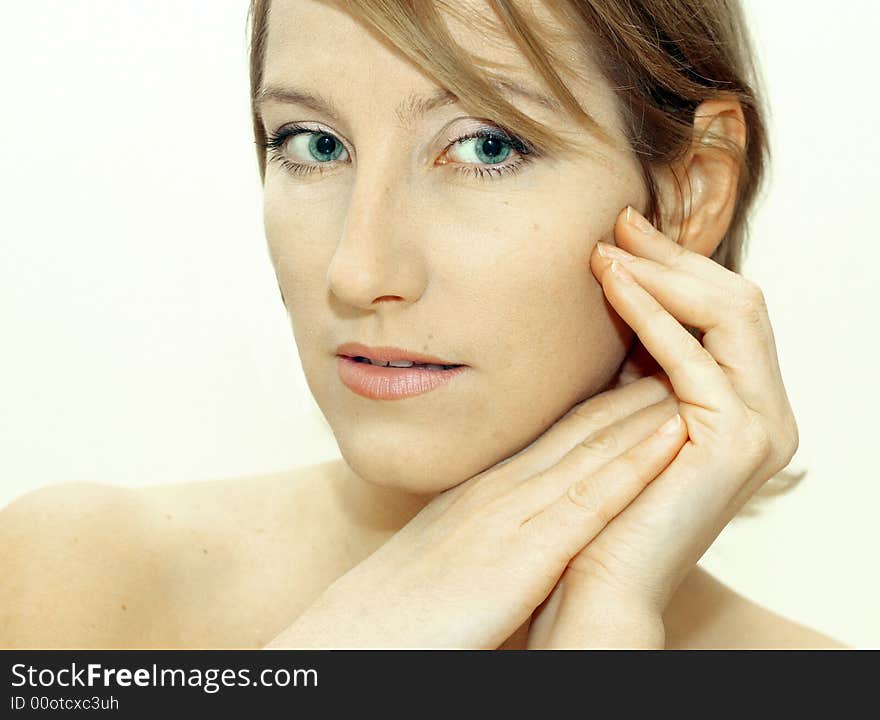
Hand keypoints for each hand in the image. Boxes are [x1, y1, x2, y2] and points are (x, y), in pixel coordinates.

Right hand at [264, 374, 685, 648]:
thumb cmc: (393, 611)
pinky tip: (674, 435)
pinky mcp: (519, 556)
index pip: (558, 434)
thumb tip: (505, 530)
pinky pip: (589, 500)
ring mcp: (509, 517)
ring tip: (699, 369)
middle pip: (583, 426)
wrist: (350, 642)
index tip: (650, 372)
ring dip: (649, 408)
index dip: (609, 400)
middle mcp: (500, 490)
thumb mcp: (441, 554)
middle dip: (639, 386)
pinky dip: (635, 463)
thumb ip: (476, 530)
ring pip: (594, 447)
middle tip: (687, 346)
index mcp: (483, 492)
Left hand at [527, 206, 798, 648]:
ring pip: (731, 314)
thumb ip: (638, 359)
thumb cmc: (603, 496)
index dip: (678, 266)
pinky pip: (697, 357)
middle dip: (676, 258)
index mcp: (745, 404)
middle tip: (619, 224)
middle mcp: (768, 413)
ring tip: (607, 249)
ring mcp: (763, 429)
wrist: (597, 580)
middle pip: (738, 301)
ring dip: (666, 275)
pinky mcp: (735, 444)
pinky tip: (613, 284)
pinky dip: (653, 315)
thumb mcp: (626, 409)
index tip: (625, 232)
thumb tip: (616, 285)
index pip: (726, 311)